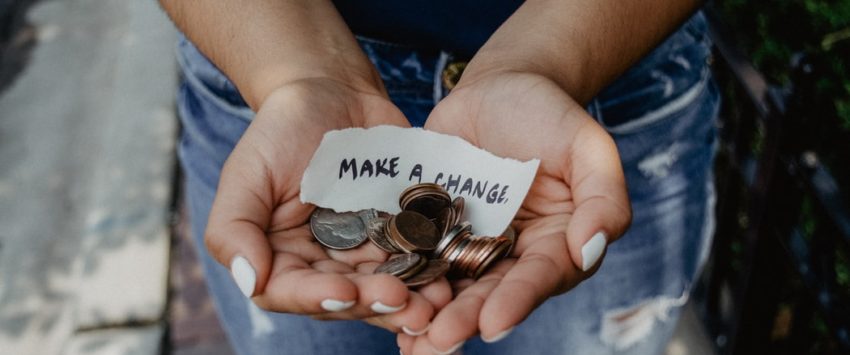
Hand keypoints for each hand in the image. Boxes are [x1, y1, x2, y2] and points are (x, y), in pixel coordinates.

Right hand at [204, 79, 451, 333]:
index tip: (346, 292)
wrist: (333, 92)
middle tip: (403, 301)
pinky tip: (450, 277)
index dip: (319, 298)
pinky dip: (433, 271)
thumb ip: (234, 229)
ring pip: (386, 288)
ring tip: (435, 302)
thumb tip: (250, 281)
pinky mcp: (401, 234)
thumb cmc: (281, 131)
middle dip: (374, 304)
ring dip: (412, 300)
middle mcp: (323, 264)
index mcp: (281, 258)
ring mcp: (366, 252)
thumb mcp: (247, 173)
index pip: (292, 292)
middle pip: (347, 298)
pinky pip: (418, 259)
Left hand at [398, 72, 631, 353]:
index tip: (493, 323)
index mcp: (556, 244)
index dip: (517, 301)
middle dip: (465, 319)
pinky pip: (417, 257)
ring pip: (451, 286)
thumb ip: (603, 198)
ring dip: (430, 315)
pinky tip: (380, 302)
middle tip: (439, 341)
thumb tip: (589, 251)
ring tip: (409, 342)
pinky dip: (402, 280)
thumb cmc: (550, 113)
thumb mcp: (587, 146)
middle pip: (490, 293)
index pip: (539, 277)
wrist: (499, 87)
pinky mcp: (433, 229)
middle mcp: (513, 254)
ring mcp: (470, 244)